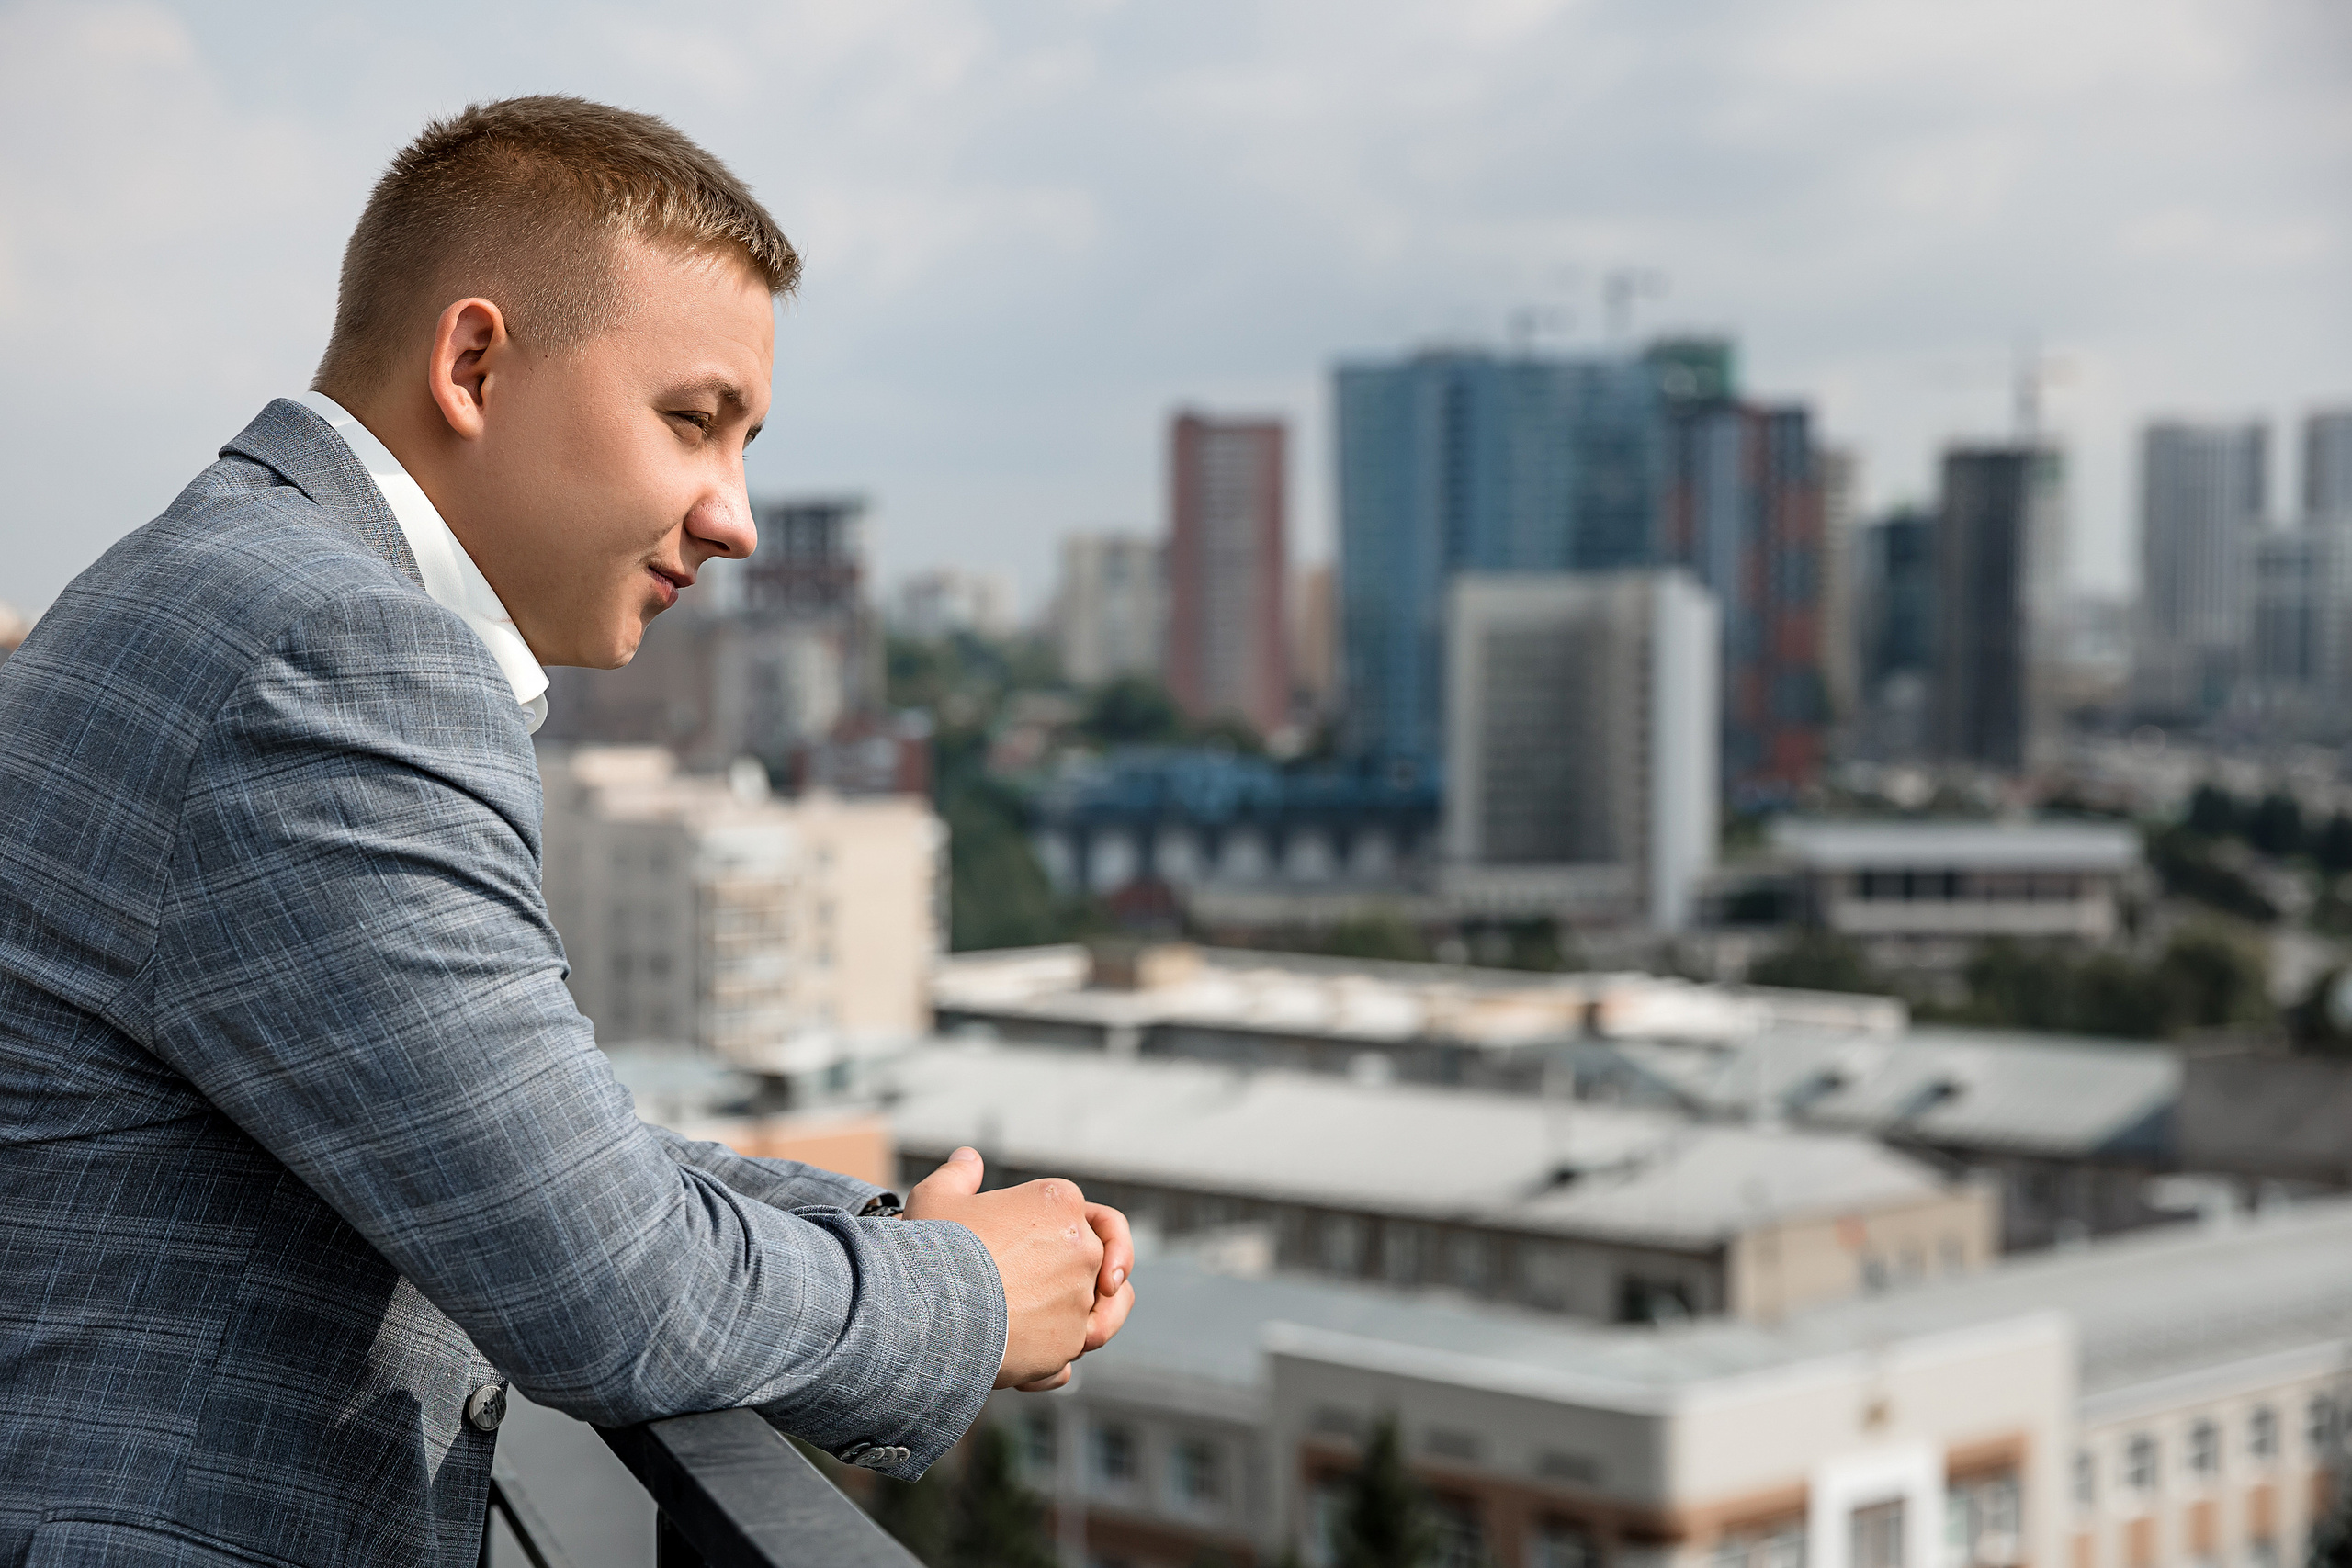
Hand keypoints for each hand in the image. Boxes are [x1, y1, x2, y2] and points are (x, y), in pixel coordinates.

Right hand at [907, 1148, 1128, 1388]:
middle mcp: (1081, 1247)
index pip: (1093, 1216)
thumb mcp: (936, 1198)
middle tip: (1057, 1296)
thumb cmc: (931, 1250)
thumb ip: (958, 1176)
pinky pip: (1071, 1349)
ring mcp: (1080, 1297)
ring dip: (1090, 1321)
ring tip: (1075, 1331)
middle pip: (1101, 1264)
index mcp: (1060, 1202)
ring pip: (1100, 1313)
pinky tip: (1027, 1369)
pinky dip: (1054, 1358)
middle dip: (1083, 1279)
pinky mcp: (1069, 1342)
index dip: (1077, 1233)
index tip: (1060, 1246)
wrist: (924, 1309)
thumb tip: (968, 1159)